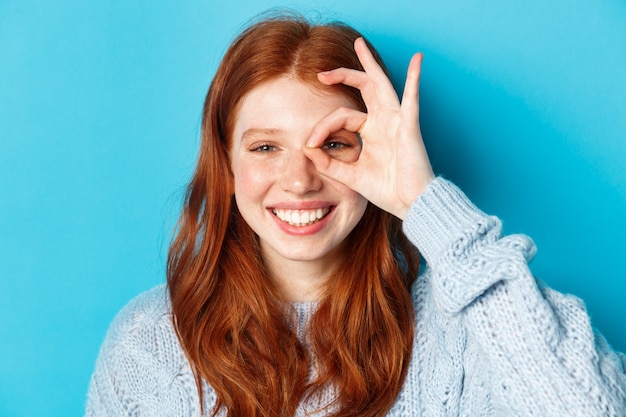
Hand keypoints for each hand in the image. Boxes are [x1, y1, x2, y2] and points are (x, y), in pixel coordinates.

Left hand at [304, 37, 433, 219]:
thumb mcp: (349, 175)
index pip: (342, 117)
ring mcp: (397, 121)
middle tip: (322, 73)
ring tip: (359, 43)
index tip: (310, 143)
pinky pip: (411, 99)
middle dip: (344, 75)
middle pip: (364, 89)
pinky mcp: (409, 127)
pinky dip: (414, 79)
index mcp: (372, 132)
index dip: (323, 127)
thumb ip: (328, 163)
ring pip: (381, 85)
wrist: (410, 204)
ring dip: (369, 65)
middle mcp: (384, 122)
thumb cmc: (386, 190)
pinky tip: (417, 60)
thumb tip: (306, 148)